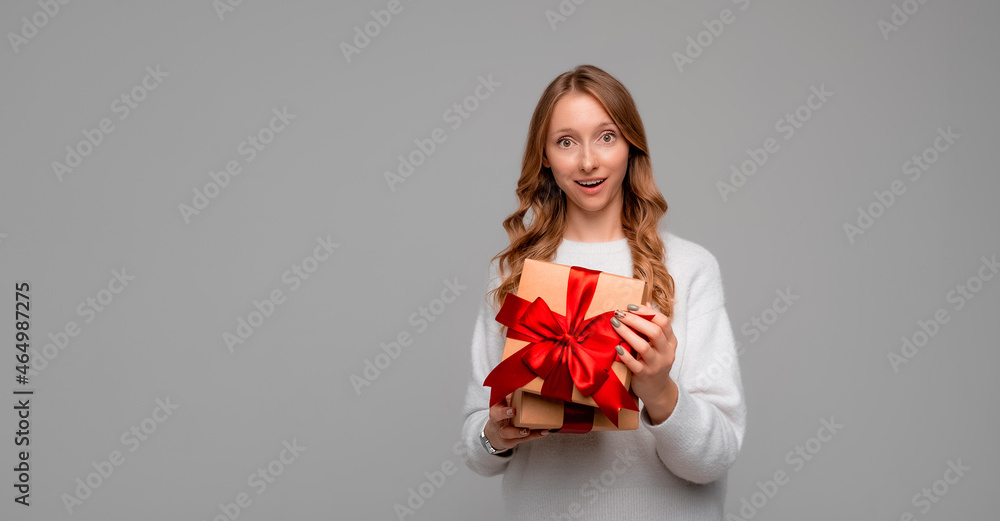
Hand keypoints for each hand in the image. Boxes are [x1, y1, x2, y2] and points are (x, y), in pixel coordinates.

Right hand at [483, 393, 550, 451]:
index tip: (513, 410)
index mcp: (495, 411)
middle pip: (500, 423)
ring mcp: (504, 434)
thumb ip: (509, 393)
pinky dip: (535, 435)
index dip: (504, 412)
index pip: (496, 411)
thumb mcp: (502, 402)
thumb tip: (522, 379)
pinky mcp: (512, 441)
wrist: (494, 433)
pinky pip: (524, 439)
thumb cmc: (502, 413)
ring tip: (529, 430)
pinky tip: (544, 431)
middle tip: (516, 415)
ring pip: (511, 435)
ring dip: (521, 432)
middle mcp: (498, 424)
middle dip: (508, 421)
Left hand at [610, 303, 679, 423]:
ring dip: (627, 333)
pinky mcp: (645, 376)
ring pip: (643, 346)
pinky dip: (625, 355)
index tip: (630, 307)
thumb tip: (645, 303)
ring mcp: (657, 365)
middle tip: (618, 314)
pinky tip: (616, 347)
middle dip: (634, 320)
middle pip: (654, 331)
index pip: (663, 321)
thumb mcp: (658, 344)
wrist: (657, 391)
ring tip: (614, 324)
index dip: (646, 312)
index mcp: (671, 342)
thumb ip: (652, 325)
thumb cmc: (654, 362)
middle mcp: (666, 353)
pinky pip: (635, 364)